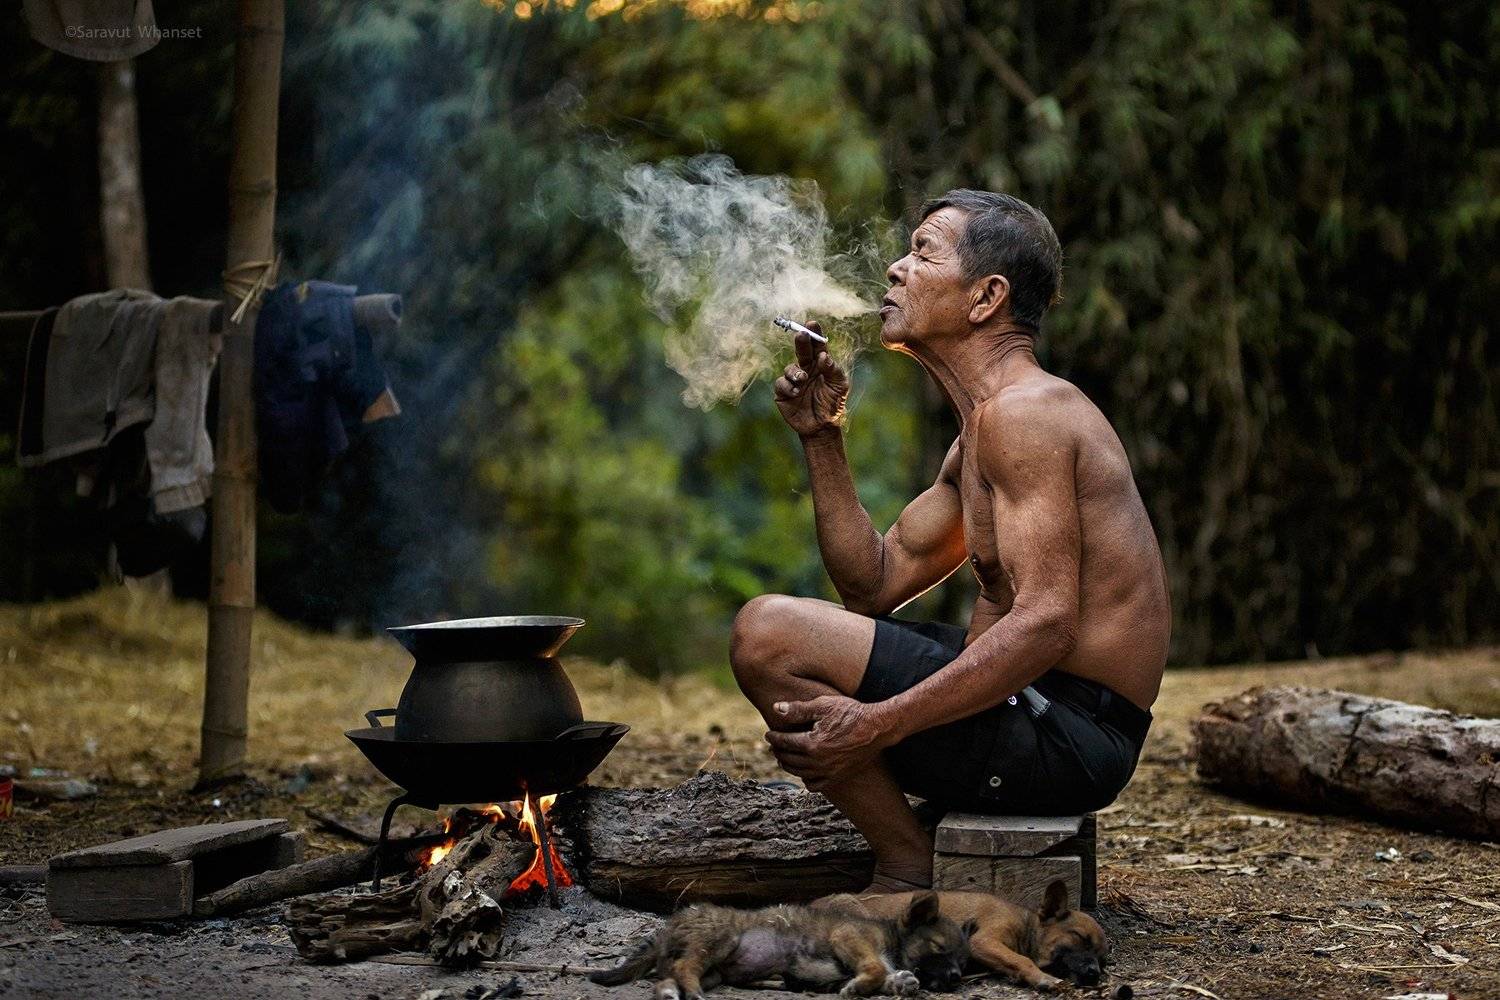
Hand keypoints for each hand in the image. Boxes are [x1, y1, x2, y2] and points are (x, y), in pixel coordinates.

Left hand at [763, 695, 896, 789]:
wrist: (877, 727)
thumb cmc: (851, 713)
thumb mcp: (823, 705)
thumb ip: (798, 709)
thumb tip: (776, 709)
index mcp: (812, 744)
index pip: (785, 742)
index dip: (774, 738)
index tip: (769, 734)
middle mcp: (818, 762)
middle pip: (790, 759)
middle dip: (779, 751)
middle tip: (774, 746)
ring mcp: (829, 771)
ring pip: (800, 773)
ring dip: (789, 766)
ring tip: (784, 758)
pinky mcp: (839, 776)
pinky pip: (816, 785)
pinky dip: (807, 781)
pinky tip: (804, 773)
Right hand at [773, 322, 849, 437]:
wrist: (822, 426)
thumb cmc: (833, 404)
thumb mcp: (839, 386)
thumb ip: (833, 369)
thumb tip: (824, 356)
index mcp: (820, 364)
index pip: (817, 346)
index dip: (814, 334)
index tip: (812, 324)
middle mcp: (806, 369)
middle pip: (801, 350)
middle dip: (800, 341)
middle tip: (801, 334)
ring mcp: (794, 380)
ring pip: (790, 368)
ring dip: (795, 373)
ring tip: (803, 380)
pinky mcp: (783, 392)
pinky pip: (781, 383)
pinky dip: (788, 386)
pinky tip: (797, 393)